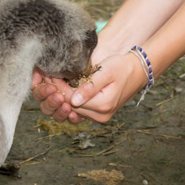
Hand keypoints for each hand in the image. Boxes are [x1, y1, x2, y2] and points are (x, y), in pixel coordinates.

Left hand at [31, 52, 146, 124]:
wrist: (136, 71)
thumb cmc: (121, 67)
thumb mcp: (106, 72)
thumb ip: (90, 87)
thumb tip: (74, 100)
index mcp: (102, 106)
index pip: (72, 100)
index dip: (59, 88)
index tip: (50, 75)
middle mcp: (100, 116)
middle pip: (70, 107)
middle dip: (58, 92)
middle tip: (48, 78)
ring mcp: (99, 117)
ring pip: (73, 110)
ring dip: (62, 97)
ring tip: (54, 82)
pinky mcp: (98, 114)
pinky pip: (79, 109)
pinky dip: (70, 100)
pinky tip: (64, 88)